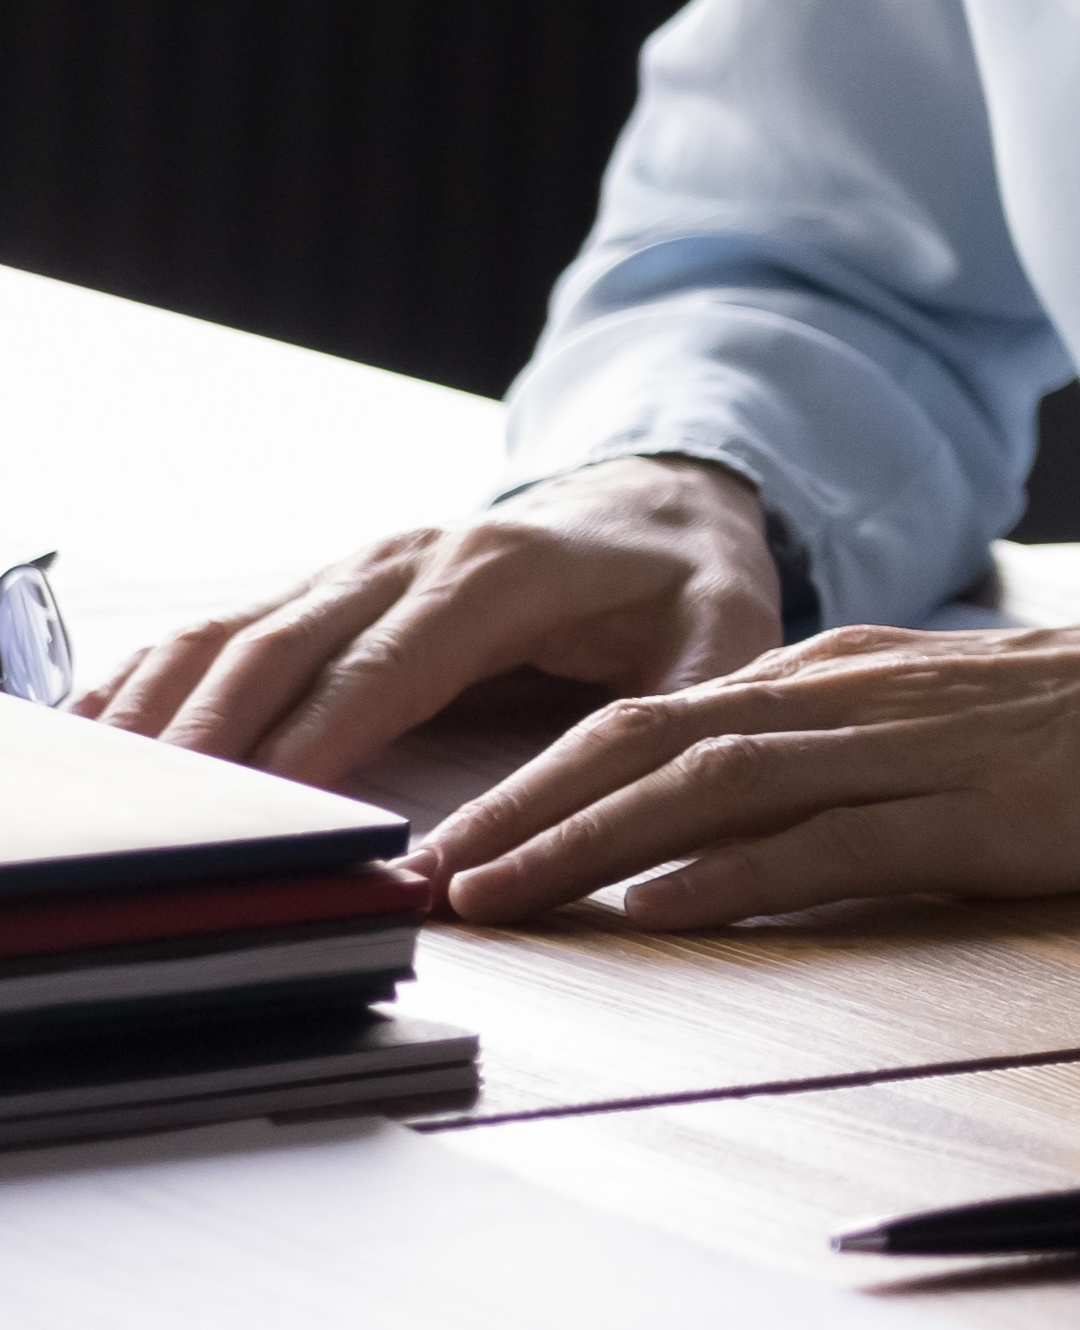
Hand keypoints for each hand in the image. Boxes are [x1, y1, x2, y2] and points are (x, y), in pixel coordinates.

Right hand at [95, 458, 785, 779]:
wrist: (663, 499)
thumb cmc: (691, 584)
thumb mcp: (727, 635)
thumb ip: (690, 706)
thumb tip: (649, 796)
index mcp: (502, 573)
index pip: (388, 666)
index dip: (319, 739)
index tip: (270, 813)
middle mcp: (410, 557)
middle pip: (285, 651)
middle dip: (217, 739)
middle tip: (172, 829)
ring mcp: (355, 567)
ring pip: (232, 634)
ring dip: (165, 710)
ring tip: (118, 794)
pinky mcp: (323, 588)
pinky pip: (219, 628)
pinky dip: (151, 679)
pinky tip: (101, 736)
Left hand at [404, 600, 1079, 925]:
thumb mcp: (981, 724)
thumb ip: (868, 755)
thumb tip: (741, 829)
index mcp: (869, 673)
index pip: (664, 712)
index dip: (543, 774)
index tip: (457, 838)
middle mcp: (875, 695)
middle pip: (652, 735)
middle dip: (522, 806)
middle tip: (425, 876)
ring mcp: (930, 751)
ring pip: (711, 783)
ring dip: (583, 843)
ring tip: (492, 897)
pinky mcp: (990, 817)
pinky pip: (829, 842)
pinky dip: (722, 876)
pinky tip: (651, 908)